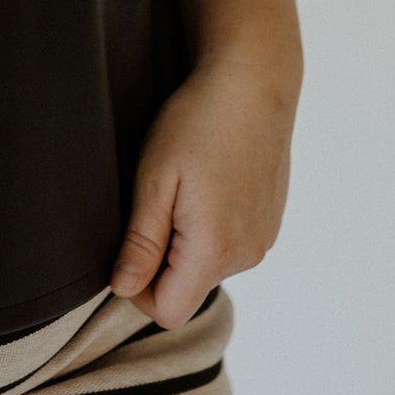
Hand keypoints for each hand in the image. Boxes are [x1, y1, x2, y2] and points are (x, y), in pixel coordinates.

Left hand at [109, 52, 298, 328]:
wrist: (252, 82)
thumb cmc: (197, 123)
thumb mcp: (154, 179)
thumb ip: (142, 242)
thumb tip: (124, 290)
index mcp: (215, 249)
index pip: (168, 311)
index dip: (137, 288)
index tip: (128, 242)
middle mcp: (247, 255)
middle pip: (187, 289)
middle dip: (161, 261)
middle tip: (154, 201)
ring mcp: (264, 239)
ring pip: (207, 267)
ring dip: (185, 242)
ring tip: (182, 186)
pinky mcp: (270, 223)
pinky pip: (229, 245)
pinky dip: (209, 227)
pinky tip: (205, 182)